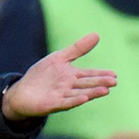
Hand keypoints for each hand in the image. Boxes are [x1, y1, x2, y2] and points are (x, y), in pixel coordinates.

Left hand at [1, 32, 116, 120]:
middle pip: (87, 84)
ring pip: (79, 94)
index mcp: (72, 76)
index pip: (89, 74)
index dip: (101, 74)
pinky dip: (75, 100)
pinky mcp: (52, 104)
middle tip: (114, 82)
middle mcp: (69, 87)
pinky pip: (65, 102)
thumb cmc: (42, 75)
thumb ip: (77, 49)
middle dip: (100, 83)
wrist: (23, 92)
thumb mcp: (59, 58)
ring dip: (92, 93)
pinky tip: (84, 98)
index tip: (115, 74)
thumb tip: (97, 34)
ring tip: (105, 90)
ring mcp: (62, 96)